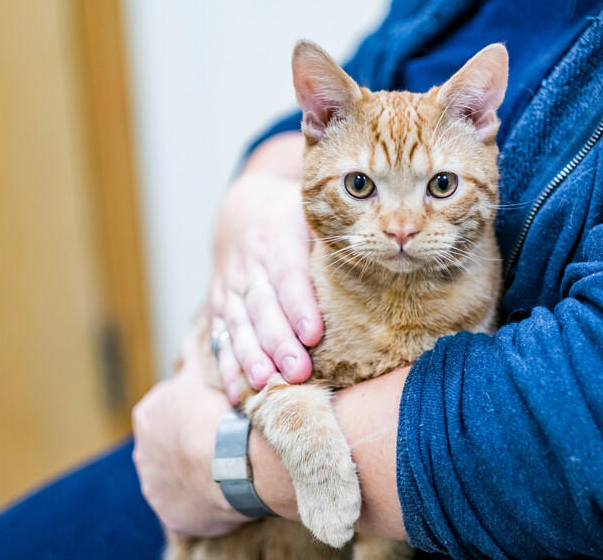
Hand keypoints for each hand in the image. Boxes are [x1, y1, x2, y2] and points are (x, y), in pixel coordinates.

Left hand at [132, 333, 248, 535]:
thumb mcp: (207, 371)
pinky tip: (222, 489)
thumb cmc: (220, 410)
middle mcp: (142, 450)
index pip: (167, 411)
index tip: (214, 415)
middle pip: (167, 444)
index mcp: (148, 414)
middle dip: (188, 443)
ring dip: (192, 471)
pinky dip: (200, 498)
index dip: (192, 412)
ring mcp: (154, 484)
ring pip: (174, 475)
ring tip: (224, 467)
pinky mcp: (169, 512)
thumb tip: (199, 326)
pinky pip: (185, 504)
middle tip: (221, 441)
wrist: (232, 458)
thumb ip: (196, 351)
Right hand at [208, 135, 322, 399]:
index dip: (299, 305)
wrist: (242, 211)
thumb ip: (338, 238)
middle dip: (279, 341)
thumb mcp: (312, 216)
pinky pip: (221, 338)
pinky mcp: (218, 306)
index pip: (288, 275)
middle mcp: (249, 264)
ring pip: (239, 325)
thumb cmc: (293, 219)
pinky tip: (241, 391)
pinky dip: (229, 365)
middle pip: (262, 306)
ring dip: (252, 356)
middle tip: (298, 371)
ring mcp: (229, 287)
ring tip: (266, 382)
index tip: (314, 334)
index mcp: (277, 239)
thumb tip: (384, 255)